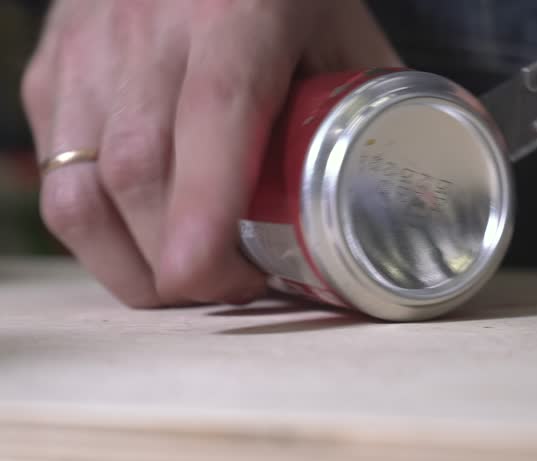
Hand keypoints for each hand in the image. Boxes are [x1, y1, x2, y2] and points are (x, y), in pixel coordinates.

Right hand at [21, 0, 399, 306]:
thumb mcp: (337, 27)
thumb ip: (369, 100)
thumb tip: (417, 183)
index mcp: (236, 16)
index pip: (213, 116)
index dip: (204, 213)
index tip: (219, 280)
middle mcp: (148, 30)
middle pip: (137, 174)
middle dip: (175, 264)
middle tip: (226, 289)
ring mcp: (87, 50)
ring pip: (77, 186)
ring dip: (125, 261)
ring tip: (178, 280)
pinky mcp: (51, 69)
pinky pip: (56, 170)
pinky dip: (94, 223)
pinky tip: (137, 232)